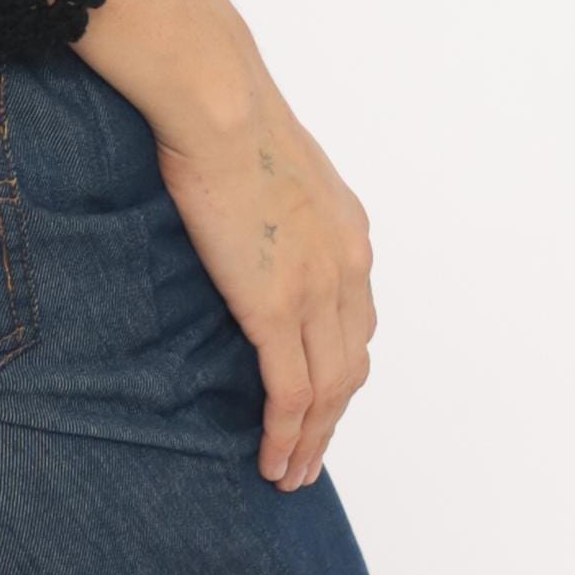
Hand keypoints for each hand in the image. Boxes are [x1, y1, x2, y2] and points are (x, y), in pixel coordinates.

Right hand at [69, 0, 375, 492]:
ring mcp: (316, 291)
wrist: (218, 101)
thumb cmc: (227, 109)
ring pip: (328, 392)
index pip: (356, 321)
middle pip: (351, 365)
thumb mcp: (275, 158)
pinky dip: (286, 434)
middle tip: (310, 453)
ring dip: (312, 441)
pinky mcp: (276, 307)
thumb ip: (278, 199)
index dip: (340, 367)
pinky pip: (291, 393)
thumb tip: (249, 207)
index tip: (323, 397)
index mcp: (348, 232)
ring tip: (291, 473)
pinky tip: (273, 460)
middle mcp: (347, 267)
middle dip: (333, 417)